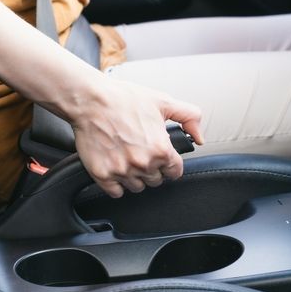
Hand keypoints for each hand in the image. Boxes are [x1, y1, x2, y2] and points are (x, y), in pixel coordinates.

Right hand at [72, 80, 202, 197]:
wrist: (91, 100)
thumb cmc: (124, 99)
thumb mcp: (163, 101)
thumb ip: (189, 117)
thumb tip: (199, 137)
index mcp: (161, 149)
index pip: (175, 172)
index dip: (169, 163)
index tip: (160, 157)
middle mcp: (143, 163)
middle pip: (156, 181)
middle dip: (152, 169)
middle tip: (140, 151)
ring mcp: (122, 171)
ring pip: (137, 187)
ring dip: (135, 176)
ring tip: (127, 157)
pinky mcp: (103, 175)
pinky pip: (116, 192)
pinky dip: (116, 184)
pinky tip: (115, 166)